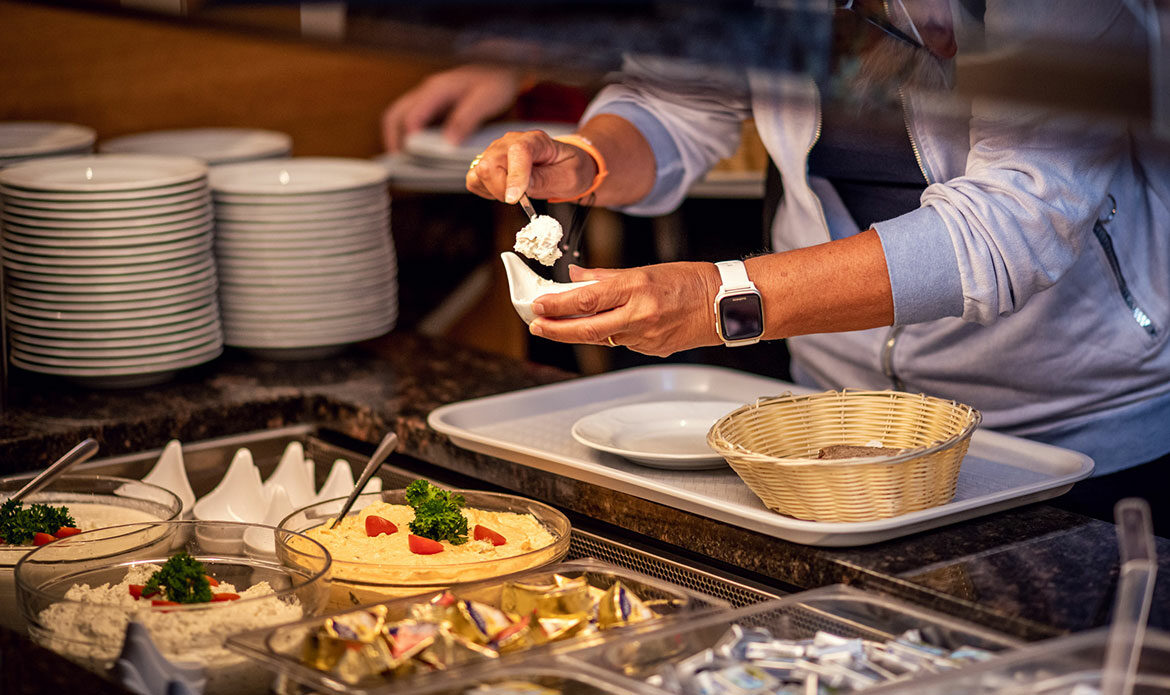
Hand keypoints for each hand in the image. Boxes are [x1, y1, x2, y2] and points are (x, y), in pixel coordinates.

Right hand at [382, 65, 522, 152]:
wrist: (502, 67)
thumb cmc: (496, 82)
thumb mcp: (486, 100)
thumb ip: (466, 119)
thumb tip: (448, 143)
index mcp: (437, 89)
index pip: (411, 116)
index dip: (408, 139)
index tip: (412, 158)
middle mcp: (426, 92)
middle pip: (395, 116)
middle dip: (394, 140)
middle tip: (402, 164)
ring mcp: (426, 98)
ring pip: (399, 117)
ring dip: (398, 138)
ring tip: (407, 161)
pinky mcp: (431, 105)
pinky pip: (411, 120)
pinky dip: (408, 136)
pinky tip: (419, 152)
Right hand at [466, 129, 596, 203]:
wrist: (566, 165)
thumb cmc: (570, 168)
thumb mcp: (569, 177)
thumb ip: (545, 181)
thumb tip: (520, 190)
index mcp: (536, 140)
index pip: (519, 152)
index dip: (514, 176)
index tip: (514, 199)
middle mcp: (511, 141)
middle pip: (490, 164)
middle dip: (502, 189)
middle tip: (522, 199)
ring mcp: (496, 151)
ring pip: (479, 173)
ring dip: (494, 191)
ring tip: (515, 193)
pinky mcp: (487, 162)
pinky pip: (474, 180)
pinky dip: (485, 190)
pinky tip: (503, 191)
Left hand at [527, 262, 722, 356]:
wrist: (725, 304)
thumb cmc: (690, 281)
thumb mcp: (646, 269)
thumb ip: (607, 276)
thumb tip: (576, 276)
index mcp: (637, 288)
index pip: (586, 300)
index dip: (557, 305)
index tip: (537, 305)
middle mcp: (640, 314)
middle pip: (586, 328)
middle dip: (556, 328)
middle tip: (536, 325)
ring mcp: (646, 336)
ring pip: (602, 338)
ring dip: (580, 332)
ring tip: (562, 323)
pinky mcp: (653, 350)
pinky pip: (622, 343)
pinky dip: (610, 334)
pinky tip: (610, 325)